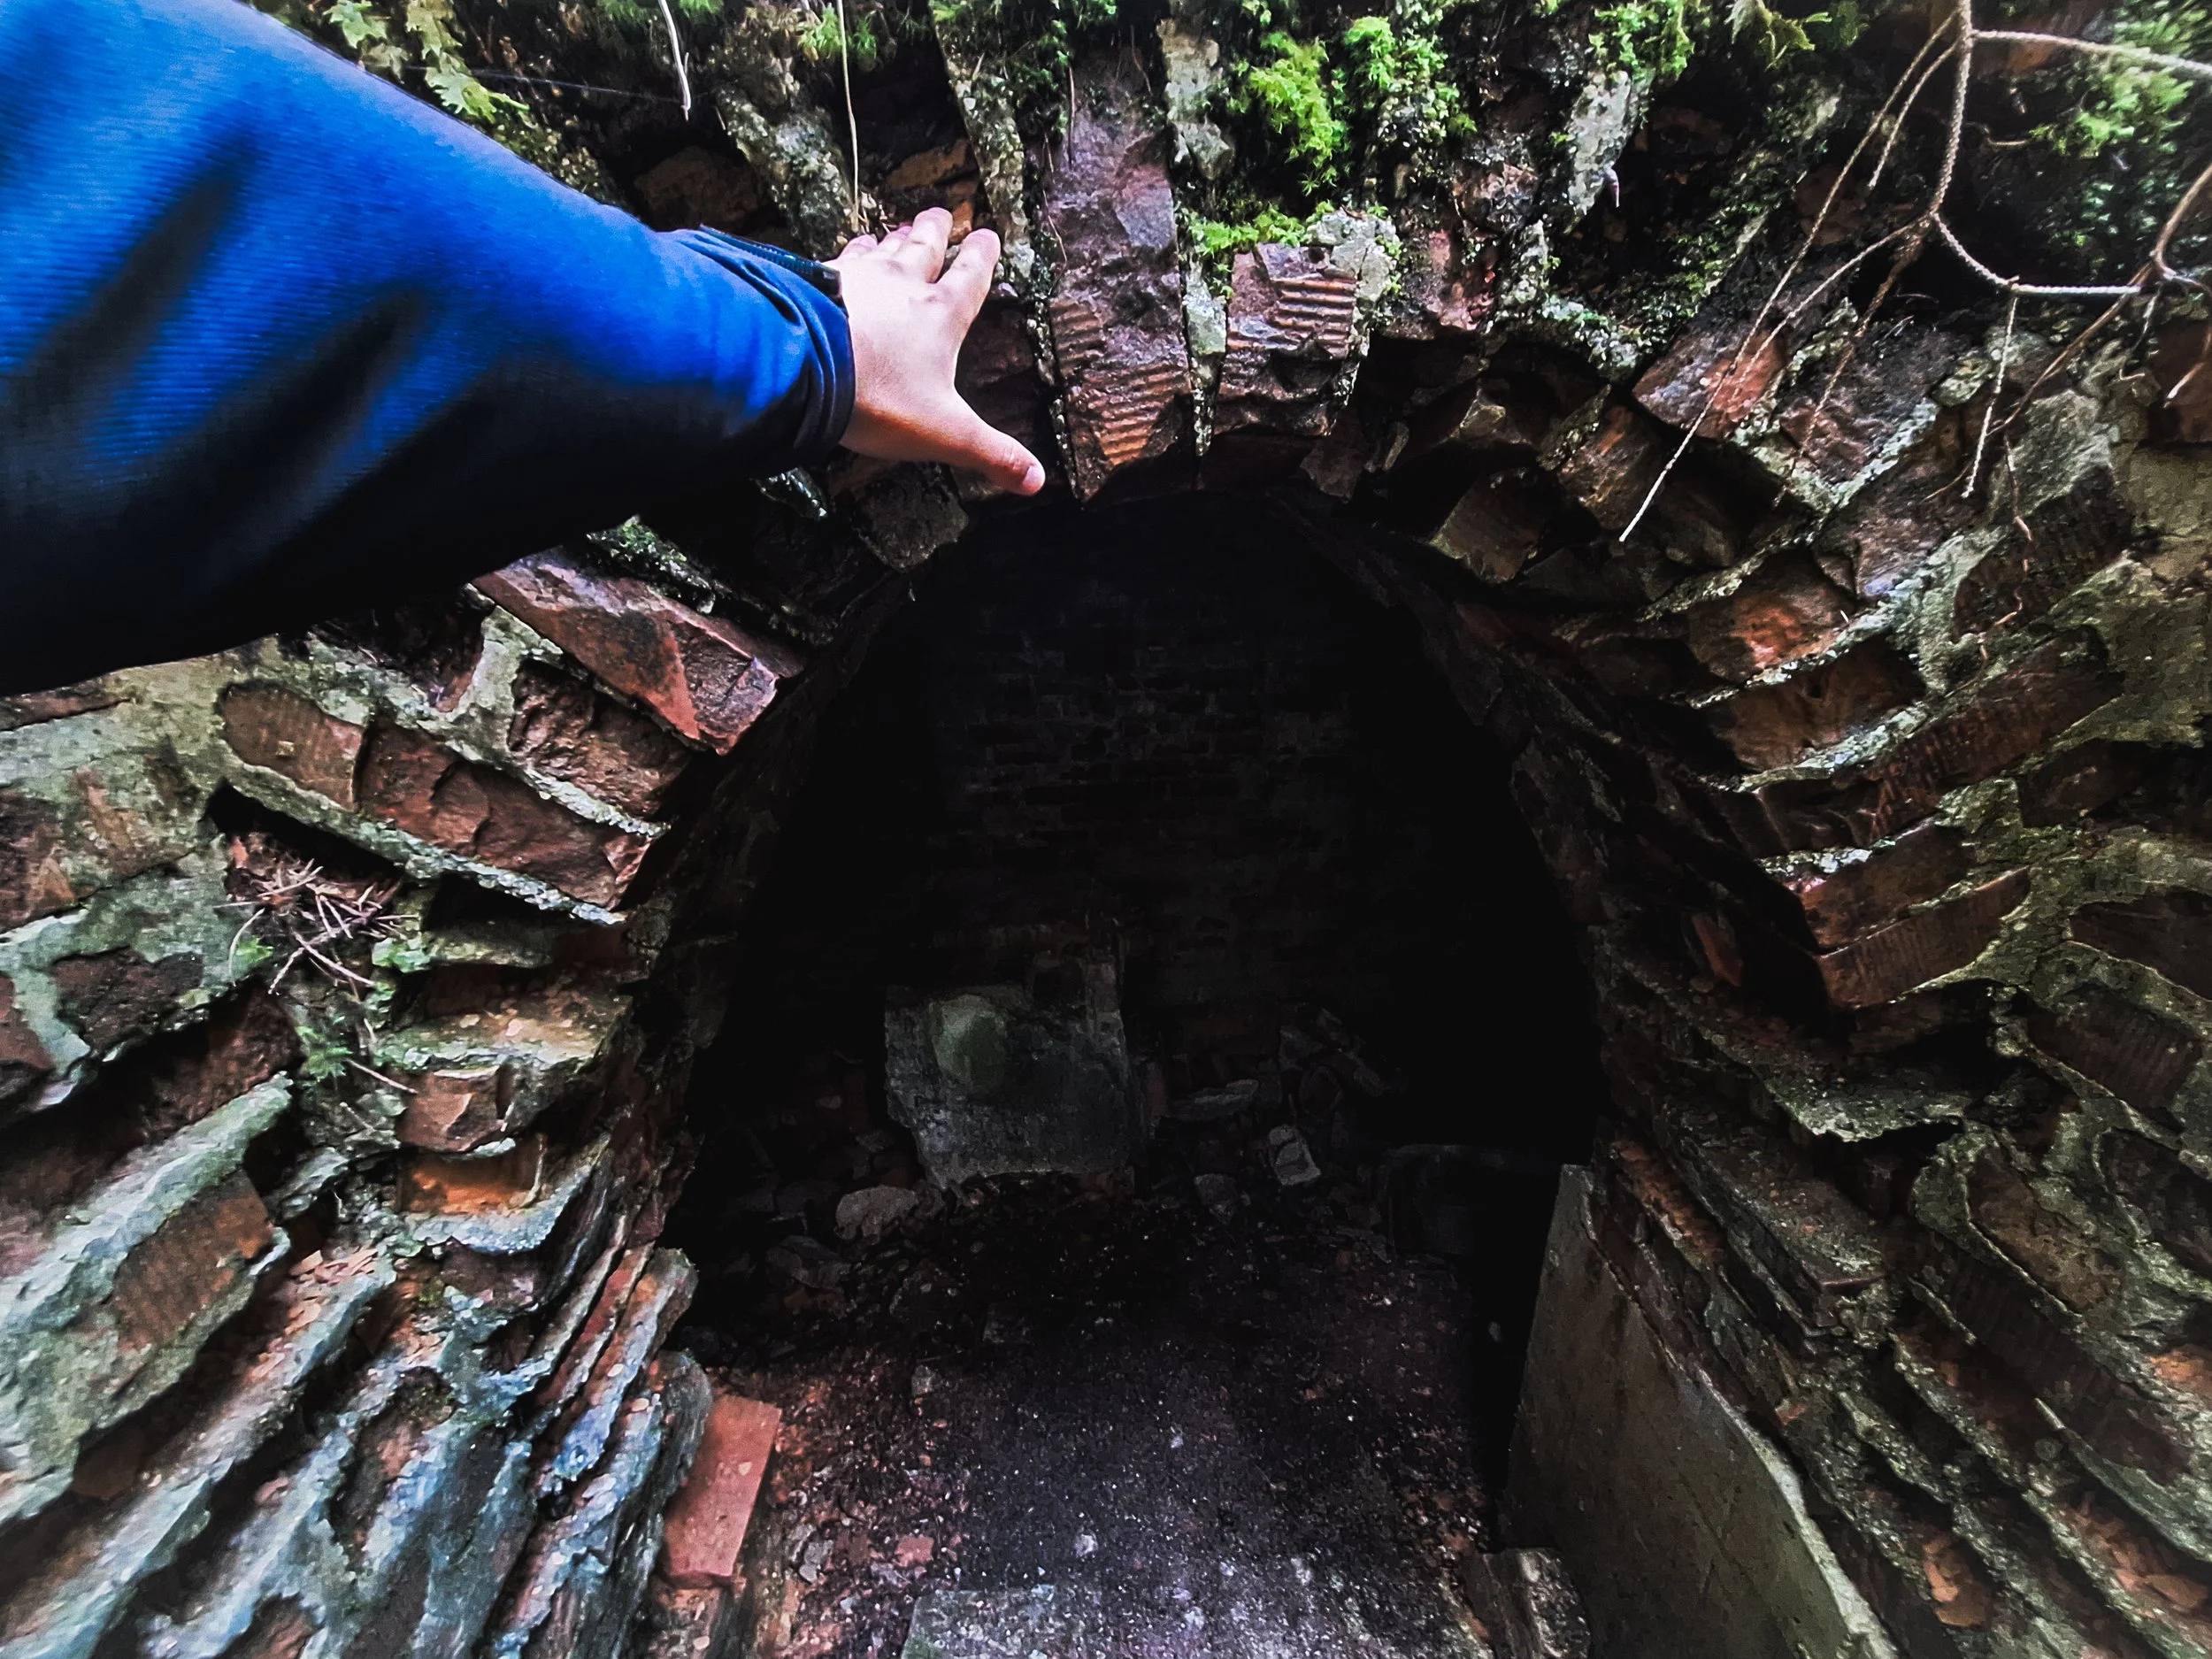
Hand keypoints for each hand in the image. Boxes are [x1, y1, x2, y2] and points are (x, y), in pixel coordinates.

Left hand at [830, 207, 1045, 494]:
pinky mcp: (818, 280)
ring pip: (882, 248)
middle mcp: (903, 285)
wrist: (805, 365)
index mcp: (941, 315)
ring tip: (895, 229)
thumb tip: (1034, 479)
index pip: (970, 276)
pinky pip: (837, 258)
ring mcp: (857, 277)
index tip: (987, 234)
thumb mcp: (944, 433)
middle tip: (940, 213)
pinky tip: (841, 253)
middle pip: (924, 247)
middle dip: (935, 229)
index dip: (981, 254)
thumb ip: (990, 453)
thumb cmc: (879, 397)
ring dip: (892, 237)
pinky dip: (846, 252)